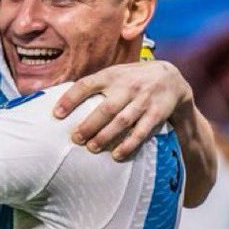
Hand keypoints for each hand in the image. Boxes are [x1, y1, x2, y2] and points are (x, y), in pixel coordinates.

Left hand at [53, 61, 191, 161]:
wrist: (171, 78)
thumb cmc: (133, 79)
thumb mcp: (115, 73)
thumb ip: (95, 84)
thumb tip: (62, 100)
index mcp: (112, 75)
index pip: (87, 84)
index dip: (70, 99)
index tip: (56, 114)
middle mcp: (128, 86)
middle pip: (105, 108)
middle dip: (89, 125)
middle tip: (76, 139)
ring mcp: (143, 100)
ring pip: (122, 121)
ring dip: (106, 136)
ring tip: (92, 148)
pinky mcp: (156, 113)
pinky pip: (142, 131)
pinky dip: (129, 144)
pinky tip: (117, 155)